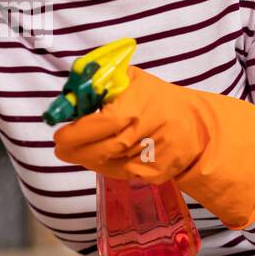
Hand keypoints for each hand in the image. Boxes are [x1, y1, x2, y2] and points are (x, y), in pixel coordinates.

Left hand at [52, 65, 254, 228]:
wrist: (195, 127)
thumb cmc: (159, 100)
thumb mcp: (134, 80)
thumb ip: (104, 83)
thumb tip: (72, 91)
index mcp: (137, 108)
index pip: (98, 124)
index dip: (75, 133)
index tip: (59, 135)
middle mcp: (143, 135)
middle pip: (98, 149)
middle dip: (74, 149)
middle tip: (61, 147)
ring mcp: (148, 158)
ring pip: (105, 164)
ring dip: (86, 158)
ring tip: (76, 150)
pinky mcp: (151, 175)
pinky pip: (118, 173)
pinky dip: (104, 166)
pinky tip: (99, 157)